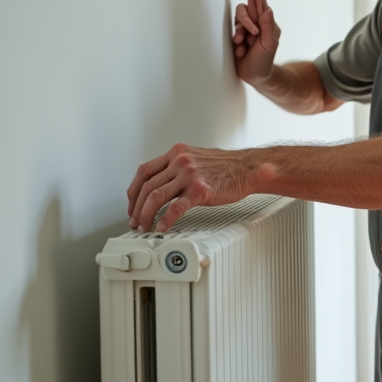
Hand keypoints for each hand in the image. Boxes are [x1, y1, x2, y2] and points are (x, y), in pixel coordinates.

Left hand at [126, 144, 250, 231]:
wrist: (248, 168)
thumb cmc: (226, 167)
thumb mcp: (196, 159)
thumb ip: (177, 168)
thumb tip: (161, 185)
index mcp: (177, 153)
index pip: (144, 171)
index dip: (134, 191)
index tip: (133, 204)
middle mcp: (180, 161)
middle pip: (146, 186)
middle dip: (137, 208)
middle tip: (136, 221)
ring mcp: (189, 175)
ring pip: (156, 197)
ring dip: (146, 215)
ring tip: (145, 227)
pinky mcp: (200, 190)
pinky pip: (176, 208)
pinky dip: (166, 220)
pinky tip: (163, 227)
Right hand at [233, 0, 279, 86]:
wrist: (255, 76)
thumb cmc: (264, 61)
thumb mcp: (268, 44)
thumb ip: (267, 26)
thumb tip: (267, 9)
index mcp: (268, 24)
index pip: (261, 5)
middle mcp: (257, 25)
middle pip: (247, 10)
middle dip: (246, 20)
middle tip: (251, 32)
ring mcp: (247, 31)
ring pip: (238, 21)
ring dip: (240, 33)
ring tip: (243, 44)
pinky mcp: (238, 37)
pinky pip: (233, 32)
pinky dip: (236, 43)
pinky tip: (241, 51)